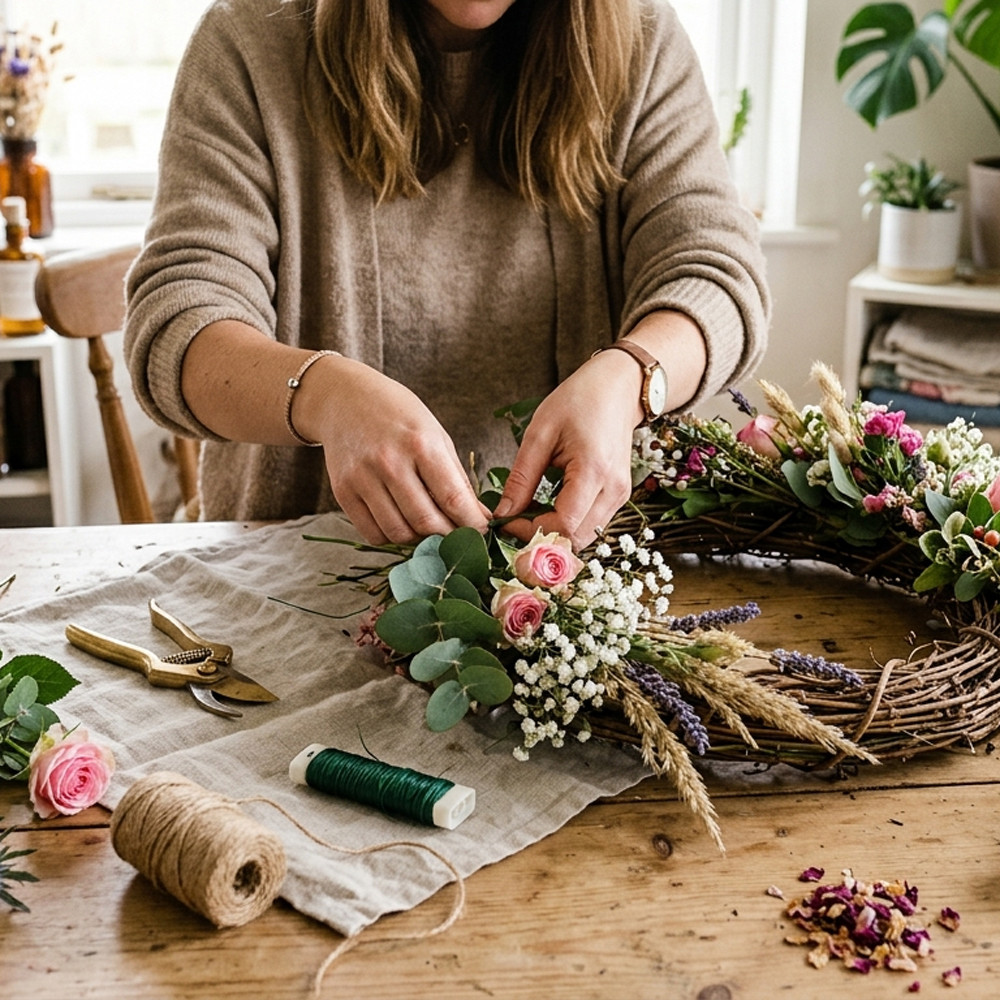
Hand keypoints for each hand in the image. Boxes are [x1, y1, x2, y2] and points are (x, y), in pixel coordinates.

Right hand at [312, 361, 490, 544]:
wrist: (345, 399)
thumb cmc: (398, 416)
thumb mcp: (436, 436)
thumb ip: (458, 480)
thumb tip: (480, 519)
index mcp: (421, 444)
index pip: (453, 499)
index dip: (472, 525)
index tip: (482, 534)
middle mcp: (390, 462)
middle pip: (426, 522)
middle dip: (448, 538)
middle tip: (457, 537)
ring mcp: (362, 478)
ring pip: (398, 533)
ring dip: (419, 540)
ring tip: (429, 528)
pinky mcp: (343, 491)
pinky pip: (372, 534)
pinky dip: (392, 538)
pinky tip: (401, 523)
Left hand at [493, 350, 639, 549]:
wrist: (618, 389)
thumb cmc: (579, 401)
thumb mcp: (540, 434)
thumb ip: (522, 478)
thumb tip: (504, 512)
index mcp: (593, 471)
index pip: (563, 524)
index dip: (531, 530)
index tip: (507, 521)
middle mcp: (613, 489)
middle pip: (576, 539)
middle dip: (542, 538)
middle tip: (515, 523)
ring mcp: (620, 495)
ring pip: (585, 537)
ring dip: (555, 533)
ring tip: (530, 515)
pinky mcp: (619, 496)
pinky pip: (592, 524)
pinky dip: (568, 525)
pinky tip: (549, 508)